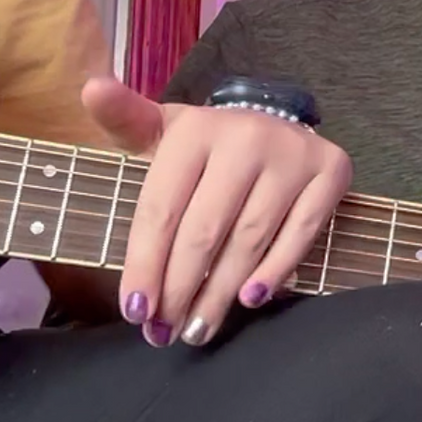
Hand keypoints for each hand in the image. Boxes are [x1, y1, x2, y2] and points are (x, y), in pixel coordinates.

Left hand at [82, 75, 351, 347]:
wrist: (275, 126)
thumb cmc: (205, 147)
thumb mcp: (162, 132)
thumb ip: (123, 120)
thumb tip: (91, 88)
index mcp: (195, 129)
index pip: (162, 209)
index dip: (145, 264)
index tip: (136, 312)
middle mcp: (245, 136)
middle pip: (204, 230)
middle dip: (179, 289)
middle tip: (166, 333)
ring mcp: (292, 153)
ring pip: (249, 239)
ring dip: (220, 294)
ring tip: (198, 329)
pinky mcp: (331, 170)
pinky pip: (301, 234)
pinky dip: (275, 271)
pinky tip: (250, 299)